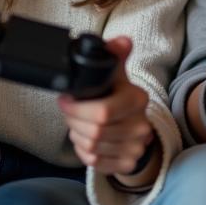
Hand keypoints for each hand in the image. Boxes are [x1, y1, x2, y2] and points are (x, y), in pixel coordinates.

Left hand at [59, 36, 156, 175]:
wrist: (135, 125)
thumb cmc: (119, 96)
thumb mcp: (117, 74)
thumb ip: (115, 55)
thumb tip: (122, 41)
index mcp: (137, 99)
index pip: (102, 112)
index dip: (76, 109)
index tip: (65, 101)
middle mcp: (141, 125)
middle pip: (94, 132)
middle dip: (74, 121)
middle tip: (70, 113)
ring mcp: (136, 147)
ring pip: (92, 147)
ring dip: (78, 135)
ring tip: (79, 124)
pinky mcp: (128, 163)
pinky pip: (94, 161)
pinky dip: (83, 150)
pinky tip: (86, 139)